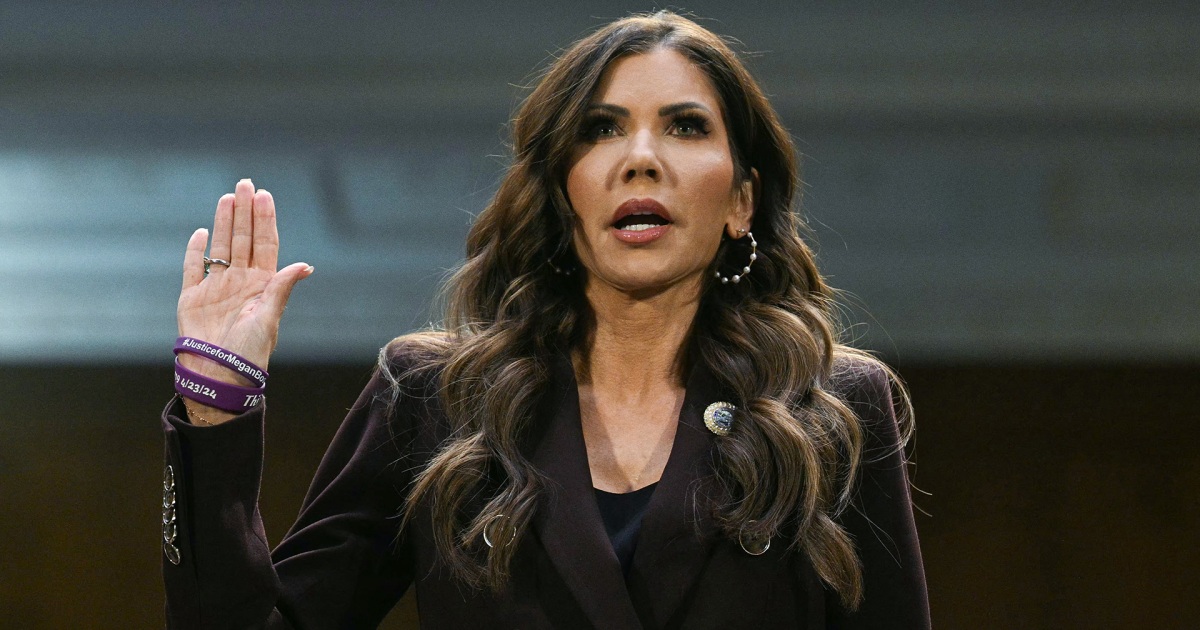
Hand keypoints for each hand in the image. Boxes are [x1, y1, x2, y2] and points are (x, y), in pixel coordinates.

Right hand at [177, 179, 312, 414]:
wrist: (218, 374)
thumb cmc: (249, 352)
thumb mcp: (269, 318)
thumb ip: (281, 289)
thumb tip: (305, 266)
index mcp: (261, 285)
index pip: (265, 245)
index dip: (265, 220)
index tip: (265, 196)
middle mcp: (240, 281)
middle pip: (243, 239)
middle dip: (245, 212)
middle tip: (246, 184)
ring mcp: (215, 287)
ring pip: (220, 247)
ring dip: (223, 222)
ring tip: (228, 197)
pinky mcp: (192, 297)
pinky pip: (193, 268)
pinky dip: (195, 250)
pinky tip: (201, 231)